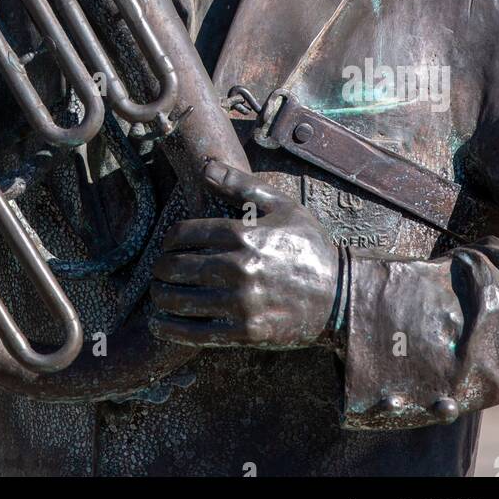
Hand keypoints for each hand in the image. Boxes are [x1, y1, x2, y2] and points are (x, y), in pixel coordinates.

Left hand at [150, 159, 341, 349]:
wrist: (341, 295)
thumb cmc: (310, 247)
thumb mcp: (283, 206)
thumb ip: (241, 184)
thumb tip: (206, 165)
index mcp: (244, 234)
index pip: (185, 234)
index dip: (169, 239)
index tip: (168, 244)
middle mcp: (239, 268)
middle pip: (177, 267)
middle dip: (160, 268)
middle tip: (157, 269)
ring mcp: (242, 303)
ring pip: (182, 300)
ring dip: (161, 297)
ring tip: (157, 293)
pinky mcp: (246, 333)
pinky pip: (197, 332)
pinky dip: (172, 329)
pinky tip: (160, 324)